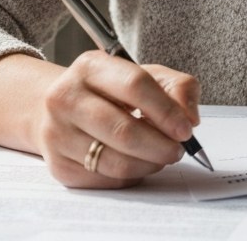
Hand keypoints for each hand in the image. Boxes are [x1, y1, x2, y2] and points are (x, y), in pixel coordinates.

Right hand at [34, 51, 200, 187]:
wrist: (63, 108)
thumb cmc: (111, 92)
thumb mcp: (146, 75)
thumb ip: (177, 88)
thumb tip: (190, 119)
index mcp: (90, 67)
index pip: (134, 86)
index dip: (166, 111)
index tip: (186, 129)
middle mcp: (65, 98)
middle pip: (124, 131)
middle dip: (161, 146)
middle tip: (177, 150)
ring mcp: (57, 133)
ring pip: (116, 162)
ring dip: (149, 164)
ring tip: (160, 156)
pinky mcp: (59, 165)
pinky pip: (106, 180)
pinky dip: (130, 176)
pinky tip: (135, 162)